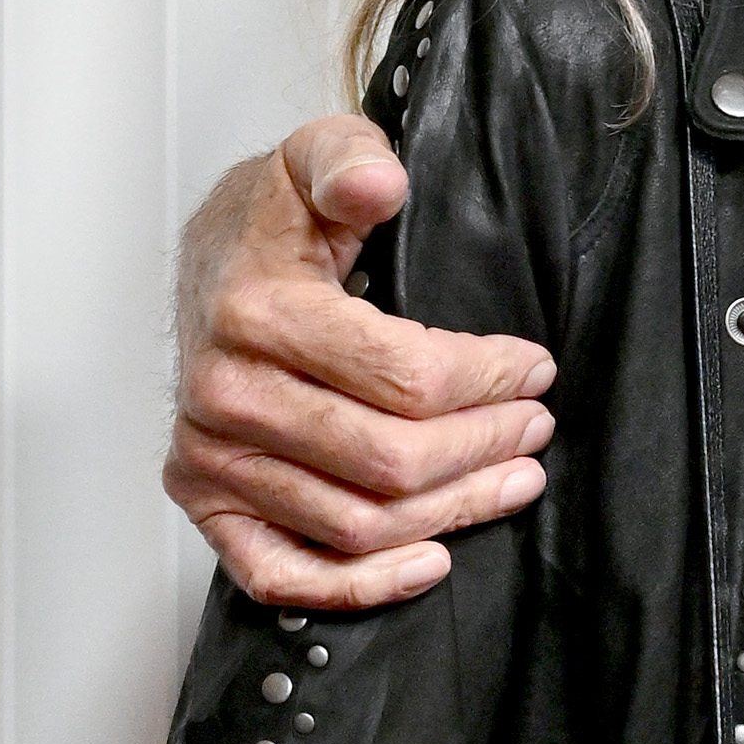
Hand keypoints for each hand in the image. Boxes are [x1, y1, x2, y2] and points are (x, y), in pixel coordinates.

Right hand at [162, 118, 556, 607]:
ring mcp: (211, 459)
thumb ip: (349, 159)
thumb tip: (379, 184)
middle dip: (484, 445)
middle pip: (390, 459)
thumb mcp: (315, 158)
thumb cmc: (274, 225)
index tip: (534, 368)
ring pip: (356, 522)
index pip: (405, 376)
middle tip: (537, 425)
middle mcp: (224, 396)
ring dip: (453, 511)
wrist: (206, 267)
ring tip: (515, 479)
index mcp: (254, 313)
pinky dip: (360, 585)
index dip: (488, 380)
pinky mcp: (207, 505)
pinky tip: (430, 560)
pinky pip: (283, 576)